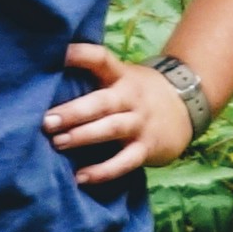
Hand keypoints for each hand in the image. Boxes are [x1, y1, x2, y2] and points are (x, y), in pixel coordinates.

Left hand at [44, 41, 198, 186]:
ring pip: (111, 129)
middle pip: (101, 102)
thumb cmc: (136, 94)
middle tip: (46, 121)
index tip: (55, 54)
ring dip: (83, 137)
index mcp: (121, 75)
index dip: (79, 54)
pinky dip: (103, 171)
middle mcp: (130, 97)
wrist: (187, 106)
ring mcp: (139, 123)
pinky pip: (123, 162)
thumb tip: (46, 78)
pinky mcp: (146, 148)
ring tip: (57, 143)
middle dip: (73, 112)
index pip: (100, 59)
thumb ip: (93, 78)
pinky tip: (80, 177)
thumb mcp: (121, 77)